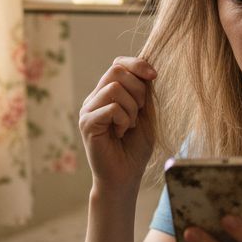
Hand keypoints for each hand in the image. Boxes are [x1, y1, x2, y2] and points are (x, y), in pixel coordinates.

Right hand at [78, 56, 157, 190]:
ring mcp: (88, 110)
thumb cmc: (135, 149)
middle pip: (116, 70)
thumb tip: (147, 68)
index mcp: (108, 93)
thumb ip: (144, 92)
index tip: (154, 76)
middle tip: (139, 113)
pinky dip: (124, 120)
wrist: (125, 177)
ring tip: (130, 126)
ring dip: (131, 108)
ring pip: (114, 87)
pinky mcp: (87, 123)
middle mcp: (95, 98)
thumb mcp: (146, 115)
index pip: (118, 64)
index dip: (137, 64)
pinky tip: (121, 133)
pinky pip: (111, 107)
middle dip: (138, 89)